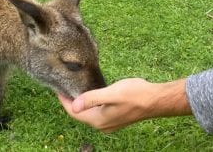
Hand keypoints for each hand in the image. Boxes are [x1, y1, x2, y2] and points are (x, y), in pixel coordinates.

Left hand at [57, 78, 190, 132]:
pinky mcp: (116, 119)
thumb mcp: (111, 93)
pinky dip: (92, 105)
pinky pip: (98, 113)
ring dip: (82, 103)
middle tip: (65, 87)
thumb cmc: (135, 94)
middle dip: (72, 102)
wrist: (155, 100)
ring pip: (89, 114)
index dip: (65, 101)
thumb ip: (91, 99)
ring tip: (76, 89)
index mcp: (98, 120)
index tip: (58, 89)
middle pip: (80, 115)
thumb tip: (73, 105)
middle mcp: (102, 125)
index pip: (74, 112)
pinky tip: (94, 95)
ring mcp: (110, 124)